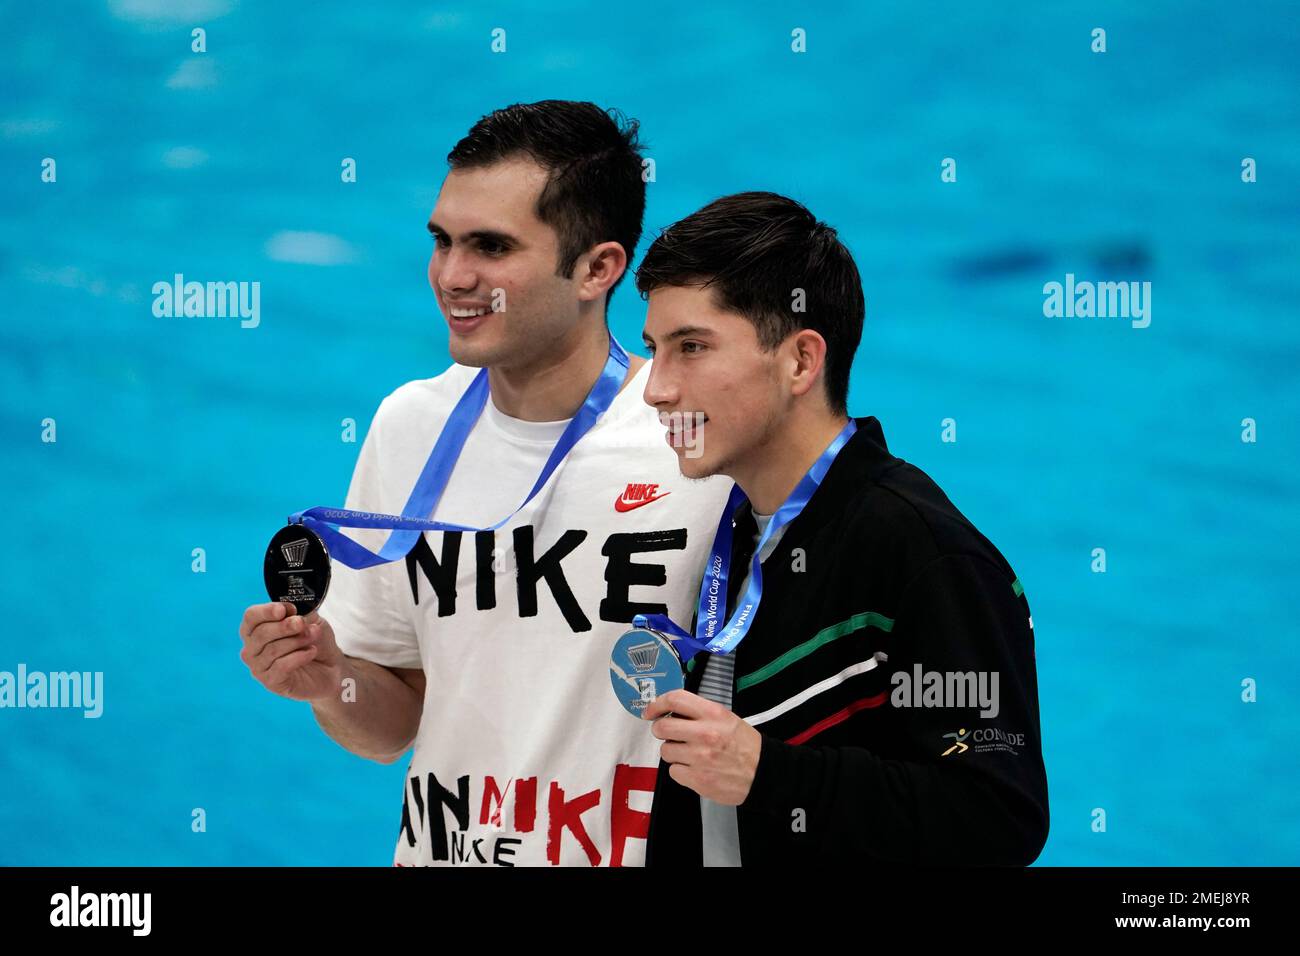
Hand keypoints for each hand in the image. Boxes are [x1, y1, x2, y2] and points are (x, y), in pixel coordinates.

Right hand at [238, 601, 346, 701]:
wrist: (330, 667)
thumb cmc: (315, 642)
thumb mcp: (310, 620)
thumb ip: (298, 613)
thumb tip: (289, 610)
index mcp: (256, 630)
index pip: (250, 617)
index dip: (266, 611)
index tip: (284, 609)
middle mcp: (252, 649)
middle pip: (260, 634)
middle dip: (285, 626)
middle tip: (302, 623)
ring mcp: (259, 668)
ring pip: (272, 650)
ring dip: (296, 640)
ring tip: (313, 636)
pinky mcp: (271, 683)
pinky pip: (281, 667)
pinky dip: (299, 656)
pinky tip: (312, 651)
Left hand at [643, 689, 763, 805]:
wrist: (763, 773)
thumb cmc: (745, 745)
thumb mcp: (726, 718)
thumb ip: (699, 713)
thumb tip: (671, 711)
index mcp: (713, 714)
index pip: (675, 700)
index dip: (656, 704)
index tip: (650, 711)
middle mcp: (705, 733)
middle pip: (662, 727)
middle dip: (660, 730)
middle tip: (667, 733)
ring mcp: (700, 758)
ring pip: (666, 751)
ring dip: (673, 752)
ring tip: (690, 753)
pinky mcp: (698, 779)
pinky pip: (674, 771)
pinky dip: (681, 770)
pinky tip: (695, 768)